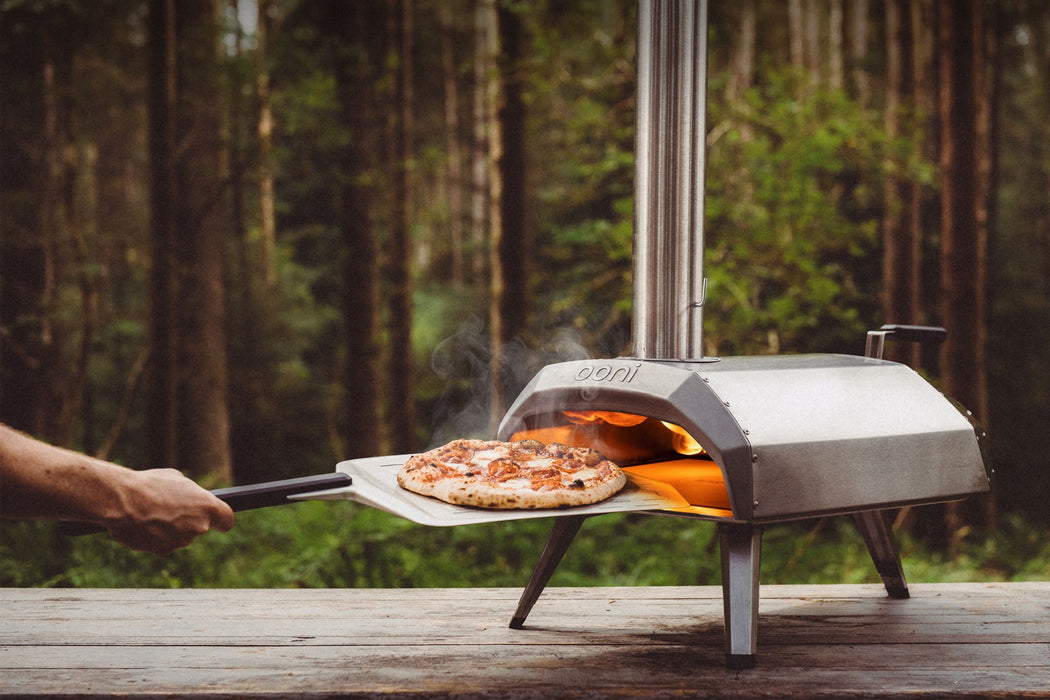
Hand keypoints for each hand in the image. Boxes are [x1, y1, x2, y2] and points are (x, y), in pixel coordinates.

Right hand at [105, 469, 235, 555]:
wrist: (121, 501)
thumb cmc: (149, 485)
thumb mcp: (177, 479)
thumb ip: (190, 494)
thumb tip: (190, 499)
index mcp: (207, 507)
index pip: (226, 520)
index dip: (221, 520)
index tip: (217, 519)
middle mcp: (199, 527)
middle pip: (200, 527)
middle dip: (188, 520)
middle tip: (171, 507)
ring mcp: (181, 541)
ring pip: (180, 536)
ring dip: (171, 528)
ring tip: (152, 513)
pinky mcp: (162, 551)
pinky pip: (163, 543)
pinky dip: (156, 537)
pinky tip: (144, 524)